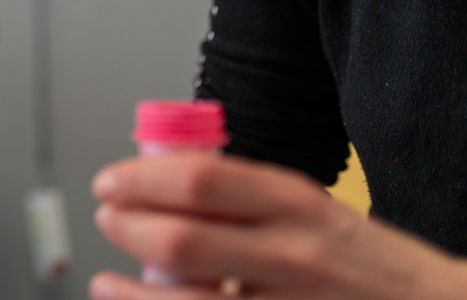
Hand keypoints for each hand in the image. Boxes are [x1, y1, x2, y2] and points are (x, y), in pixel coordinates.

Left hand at [90, 152, 466, 299]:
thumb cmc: (359, 262)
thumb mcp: (309, 208)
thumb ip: (241, 197)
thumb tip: (156, 181)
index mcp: (295, 203)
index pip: (200, 177)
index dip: (140, 178)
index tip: (110, 181)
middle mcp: (294, 255)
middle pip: (183, 239)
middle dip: (127, 228)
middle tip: (107, 220)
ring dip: (132, 292)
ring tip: (107, 281)